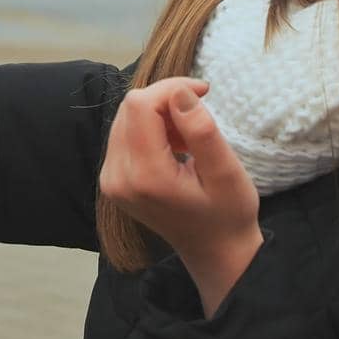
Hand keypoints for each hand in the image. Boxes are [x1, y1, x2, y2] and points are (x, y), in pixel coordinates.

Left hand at [99, 77, 262, 305]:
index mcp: (146, 176)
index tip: (203, 92)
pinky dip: (151, 128)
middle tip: (199, 117)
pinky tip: (175, 145)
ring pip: (126, 116)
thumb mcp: (226, 172)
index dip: (171, 88)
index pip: (140, 105)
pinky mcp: (112, 179)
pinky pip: (125, 133)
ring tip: (189, 137)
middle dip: (166, 101)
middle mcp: (118, 178)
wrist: (214, 250)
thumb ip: (201, 131)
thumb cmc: (227, 213)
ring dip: (159, 114)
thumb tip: (179, 93)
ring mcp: (111, 180)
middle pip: (130, 107)